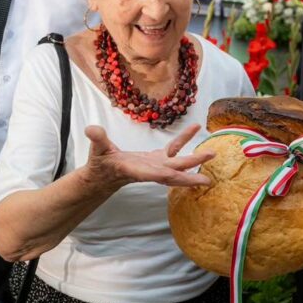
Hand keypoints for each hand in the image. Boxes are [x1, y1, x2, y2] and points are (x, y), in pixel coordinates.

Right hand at [83, 124, 212, 189]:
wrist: (104, 175)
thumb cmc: (99, 164)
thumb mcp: (96, 151)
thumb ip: (97, 140)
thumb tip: (90, 128)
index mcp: (136, 170)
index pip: (153, 174)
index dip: (166, 174)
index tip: (181, 175)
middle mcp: (150, 170)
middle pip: (173, 172)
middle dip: (190, 170)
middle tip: (208, 169)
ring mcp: (156, 165)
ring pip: (178, 162)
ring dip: (195, 158)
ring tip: (212, 152)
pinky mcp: (158, 159)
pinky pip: (174, 148)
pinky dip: (184, 139)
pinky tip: (195, 127)